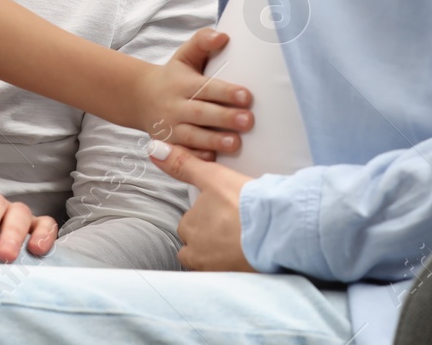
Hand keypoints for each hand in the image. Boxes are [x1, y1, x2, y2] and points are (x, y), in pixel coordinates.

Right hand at [137, 29, 252, 158]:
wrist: (140, 97)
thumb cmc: (174, 76)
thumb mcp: (184, 55)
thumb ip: (203, 41)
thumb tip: (224, 36)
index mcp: (182, 83)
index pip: (206, 87)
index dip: (226, 92)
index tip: (247, 95)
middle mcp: (175, 106)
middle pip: (201, 113)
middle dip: (224, 118)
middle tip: (248, 121)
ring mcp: (171, 128)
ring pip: (193, 137)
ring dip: (214, 141)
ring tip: (236, 143)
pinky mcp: (169, 145)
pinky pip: (183, 155)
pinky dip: (197, 158)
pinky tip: (214, 161)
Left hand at [148, 141, 257, 271]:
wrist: (278, 230)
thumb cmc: (244, 203)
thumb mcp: (212, 177)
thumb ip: (183, 164)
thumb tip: (153, 149)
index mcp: (190, 227)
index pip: (190, 224)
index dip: (207, 217)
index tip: (224, 214)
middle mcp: (197, 253)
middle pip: (198, 245)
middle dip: (210, 238)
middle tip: (233, 227)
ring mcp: (215, 270)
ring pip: (210, 262)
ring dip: (219, 254)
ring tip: (239, 242)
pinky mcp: (234, 281)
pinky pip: (227, 275)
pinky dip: (233, 266)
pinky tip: (246, 258)